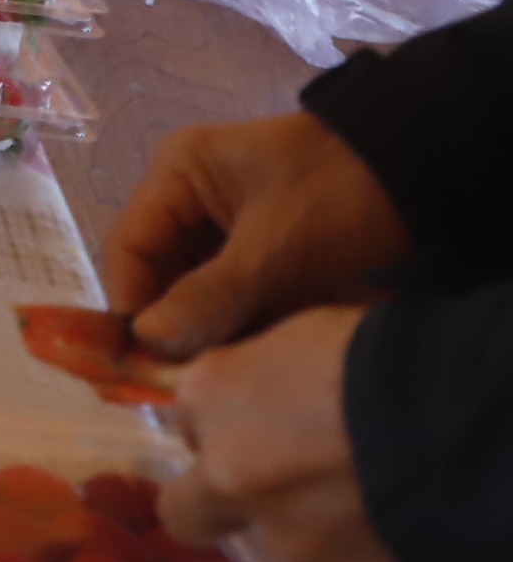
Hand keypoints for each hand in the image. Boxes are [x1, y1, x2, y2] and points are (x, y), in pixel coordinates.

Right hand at [105, 111, 411, 356]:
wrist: (432, 183)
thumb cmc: (342, 196)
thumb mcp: (276, 246)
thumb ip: (210, 295)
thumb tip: (148, 342)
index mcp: (179, 177)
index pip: (129, 247)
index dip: (129, 305)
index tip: (140, 362)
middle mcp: (193, 208)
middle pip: (159, 279)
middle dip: (170, 329)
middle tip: (180, 384)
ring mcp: (230, 240)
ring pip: (196, 301)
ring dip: (207, 339)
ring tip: (218, 380)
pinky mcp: (267, 270)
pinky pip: (235, 310)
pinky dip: (241, 338)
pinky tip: (249, 368)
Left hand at [162, 305, 389, 561]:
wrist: (466, 426)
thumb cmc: (391, 352)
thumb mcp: (307, 332)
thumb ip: (261, 374)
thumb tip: (263, 396)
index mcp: (212, 395)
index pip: (184, 419)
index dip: (222, 424)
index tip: (259, 419)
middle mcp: (229, 475)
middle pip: (188, 511)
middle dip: (214, 504)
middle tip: (275, 489)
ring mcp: (288, 539)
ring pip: (283, 545)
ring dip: (313, 528)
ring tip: (377, 502)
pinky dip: (370, 561)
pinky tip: (408, 532)